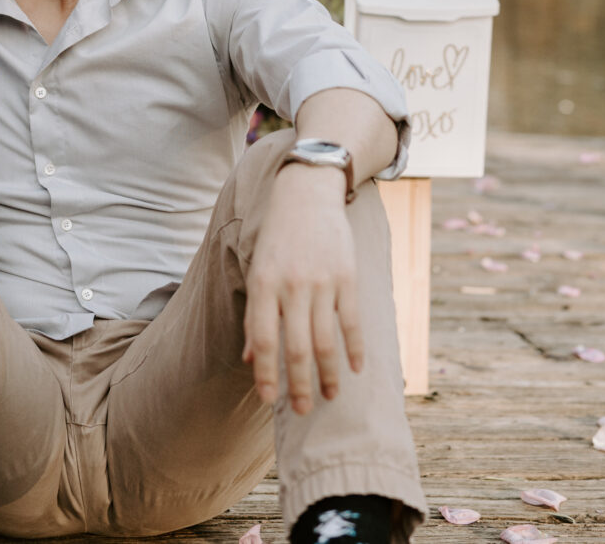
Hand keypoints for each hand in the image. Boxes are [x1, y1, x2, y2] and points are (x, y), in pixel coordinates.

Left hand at [243, 164, 362, 415]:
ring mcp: (321, 282)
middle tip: (302, 410)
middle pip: (295, 349)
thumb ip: (255, 316)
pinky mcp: (347, 277)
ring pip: (325, 342)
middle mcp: (291, 286)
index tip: (269, 401)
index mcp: (263, 286)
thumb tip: (250, 360)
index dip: (265, 375)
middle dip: (298, 385)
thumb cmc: (277, 239)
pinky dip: (354, 349)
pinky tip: (354, 369)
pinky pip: (351, 322)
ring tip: (329, 397)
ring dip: (328, 375)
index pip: (263, 341)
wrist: (306, 194)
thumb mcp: (257, 271)